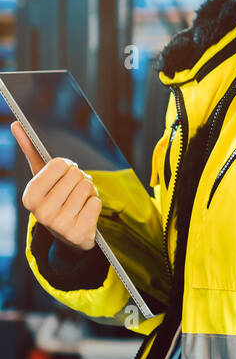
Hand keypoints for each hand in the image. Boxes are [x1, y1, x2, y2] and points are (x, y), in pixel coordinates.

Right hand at [10, 121, 101, 249]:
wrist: (68, 232)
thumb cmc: (55, 196)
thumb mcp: (42, 176)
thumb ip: (31, 150)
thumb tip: (17, 124)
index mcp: (30, 197)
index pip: (59, 164)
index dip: (66, 166)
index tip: (63, 174)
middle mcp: (42, 213)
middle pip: (76, 175)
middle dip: (79, 178)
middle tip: (73, 190)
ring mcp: (60, 226)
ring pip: (87, 187)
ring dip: (89, 191)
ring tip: (79, 200)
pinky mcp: (79, 234)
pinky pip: (97, 203)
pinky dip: (95, 204)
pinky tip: (86, 212)